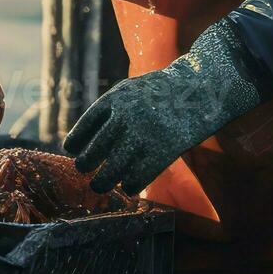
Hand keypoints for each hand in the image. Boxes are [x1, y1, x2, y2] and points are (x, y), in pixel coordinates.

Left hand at [62, 19, 262, 194]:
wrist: (200, 88)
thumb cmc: (162, 91)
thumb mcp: (131, 89)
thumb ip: (110, 110)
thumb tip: (87, 137)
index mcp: (114, 100)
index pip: (85, 127)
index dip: (75, 142)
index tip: (72, 151)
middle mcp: (124, 118)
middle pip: (93, 152)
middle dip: (85, 164)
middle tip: (83, 170)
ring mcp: (142, 137)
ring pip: (112, 171)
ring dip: (103, 181)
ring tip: (100, 184)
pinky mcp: (161, 153)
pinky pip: (137, 178)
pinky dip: (130, 185)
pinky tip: (129, 185)